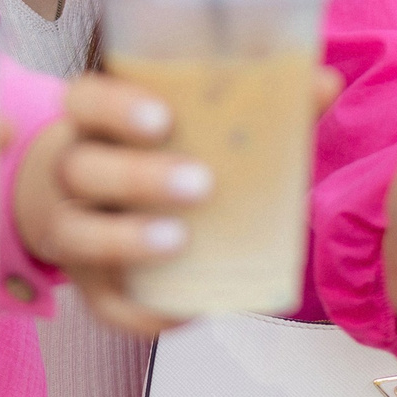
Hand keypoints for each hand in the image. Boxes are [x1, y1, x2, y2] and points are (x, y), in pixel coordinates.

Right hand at [20, 66, 342, 337]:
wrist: (89, 205)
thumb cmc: (159, 155)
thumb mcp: (189, 124)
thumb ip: (256, 106)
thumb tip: (324, 83)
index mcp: (96, 121)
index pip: (85, 99)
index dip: (115, 106)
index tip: (163, 117)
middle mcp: (72, 172)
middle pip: (81, 167)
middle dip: (136, 176)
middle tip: (200, 184)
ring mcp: (72, 230)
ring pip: (78, 233)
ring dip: (127, 239)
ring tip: (181, 241)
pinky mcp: (87, 286)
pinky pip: (103, 304)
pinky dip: (140, 313)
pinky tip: (185, 311)